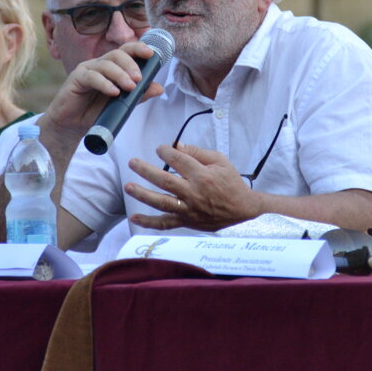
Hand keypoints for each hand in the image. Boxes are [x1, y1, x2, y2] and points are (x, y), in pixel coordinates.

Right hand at [42, 41, 163, 139]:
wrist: (73, 126)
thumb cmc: (96, 112)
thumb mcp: (121, 104)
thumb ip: (139, 95)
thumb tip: (159, 88)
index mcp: (112, 66)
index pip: (126, 51)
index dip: (138, 48)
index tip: (151, 53)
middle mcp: (100, 64)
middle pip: (117, 54)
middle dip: (131, 64)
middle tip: (138, 79)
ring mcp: (87, 69)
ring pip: (106, 64)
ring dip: (120, 74)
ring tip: (129, 87)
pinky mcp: (76, 78)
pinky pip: (92, 77)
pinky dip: (104, 83)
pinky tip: (113, 92)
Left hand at [125, 143, 261, 231]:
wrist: (244, 209)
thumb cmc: (231, 182)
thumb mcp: (220, 161)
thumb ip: (198, 152)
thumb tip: (177, 146)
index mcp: (202, 175)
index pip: (178, 160)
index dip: (166, 152)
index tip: (160, 149)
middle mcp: (194, 193)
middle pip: (165, 180)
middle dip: (146, 170)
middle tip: (132, 162)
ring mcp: (189, 209)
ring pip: (162, 202)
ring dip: (143, 195)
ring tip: (128, 186)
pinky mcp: (187, 222)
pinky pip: (165, 224)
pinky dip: (149, 223)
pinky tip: (134, 218)